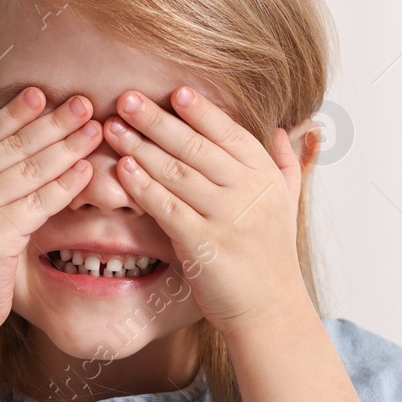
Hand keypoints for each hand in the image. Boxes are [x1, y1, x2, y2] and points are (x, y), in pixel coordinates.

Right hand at [0, 88, 100, 327]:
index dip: (16, 113)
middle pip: (12, 146)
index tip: (43, 94)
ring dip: (67, 146)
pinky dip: (66, 184)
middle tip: (84, 103)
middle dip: (52, 122)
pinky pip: (39, 202)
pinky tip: (86, 170)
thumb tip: (6, 148)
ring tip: (94, 129)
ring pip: (29, 169)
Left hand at [106, 86, 311, 333]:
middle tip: (127, 98)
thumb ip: (286, 166)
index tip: (175, 91)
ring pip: (177, 172)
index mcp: (265, 177)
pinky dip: (143, 186)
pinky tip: (123, 169)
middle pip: (196, 147)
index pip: (230, 133)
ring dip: (140, 147)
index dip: (201, 111)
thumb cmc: (273, 258)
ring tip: (113, 128)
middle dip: (158, 120)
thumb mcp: (288, 205)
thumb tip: (287, 131)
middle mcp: (247, 192)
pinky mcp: (202, 244)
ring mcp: (226, 218)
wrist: (271, 310)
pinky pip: (166, 207)